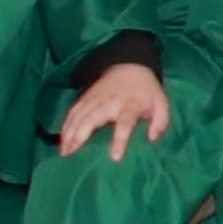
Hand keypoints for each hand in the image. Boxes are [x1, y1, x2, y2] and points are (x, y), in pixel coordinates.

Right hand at [58, 61, 176, 158]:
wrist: (130, 66)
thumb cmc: (146, 91)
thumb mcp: (161, 103)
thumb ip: (160, 121)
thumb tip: (152, 137)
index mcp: (130, 104)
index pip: (125, 122)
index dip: (120, 140)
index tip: (114, 157)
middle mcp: (110, 101)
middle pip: (92, 118)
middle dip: (80, 135)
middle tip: (72, 153)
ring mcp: (95, 98)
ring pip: (78, 115)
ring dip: (69, 132)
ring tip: (64, 151)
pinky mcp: (85, 97)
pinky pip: (72, 111)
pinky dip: (65, 125)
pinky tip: (61, 140)